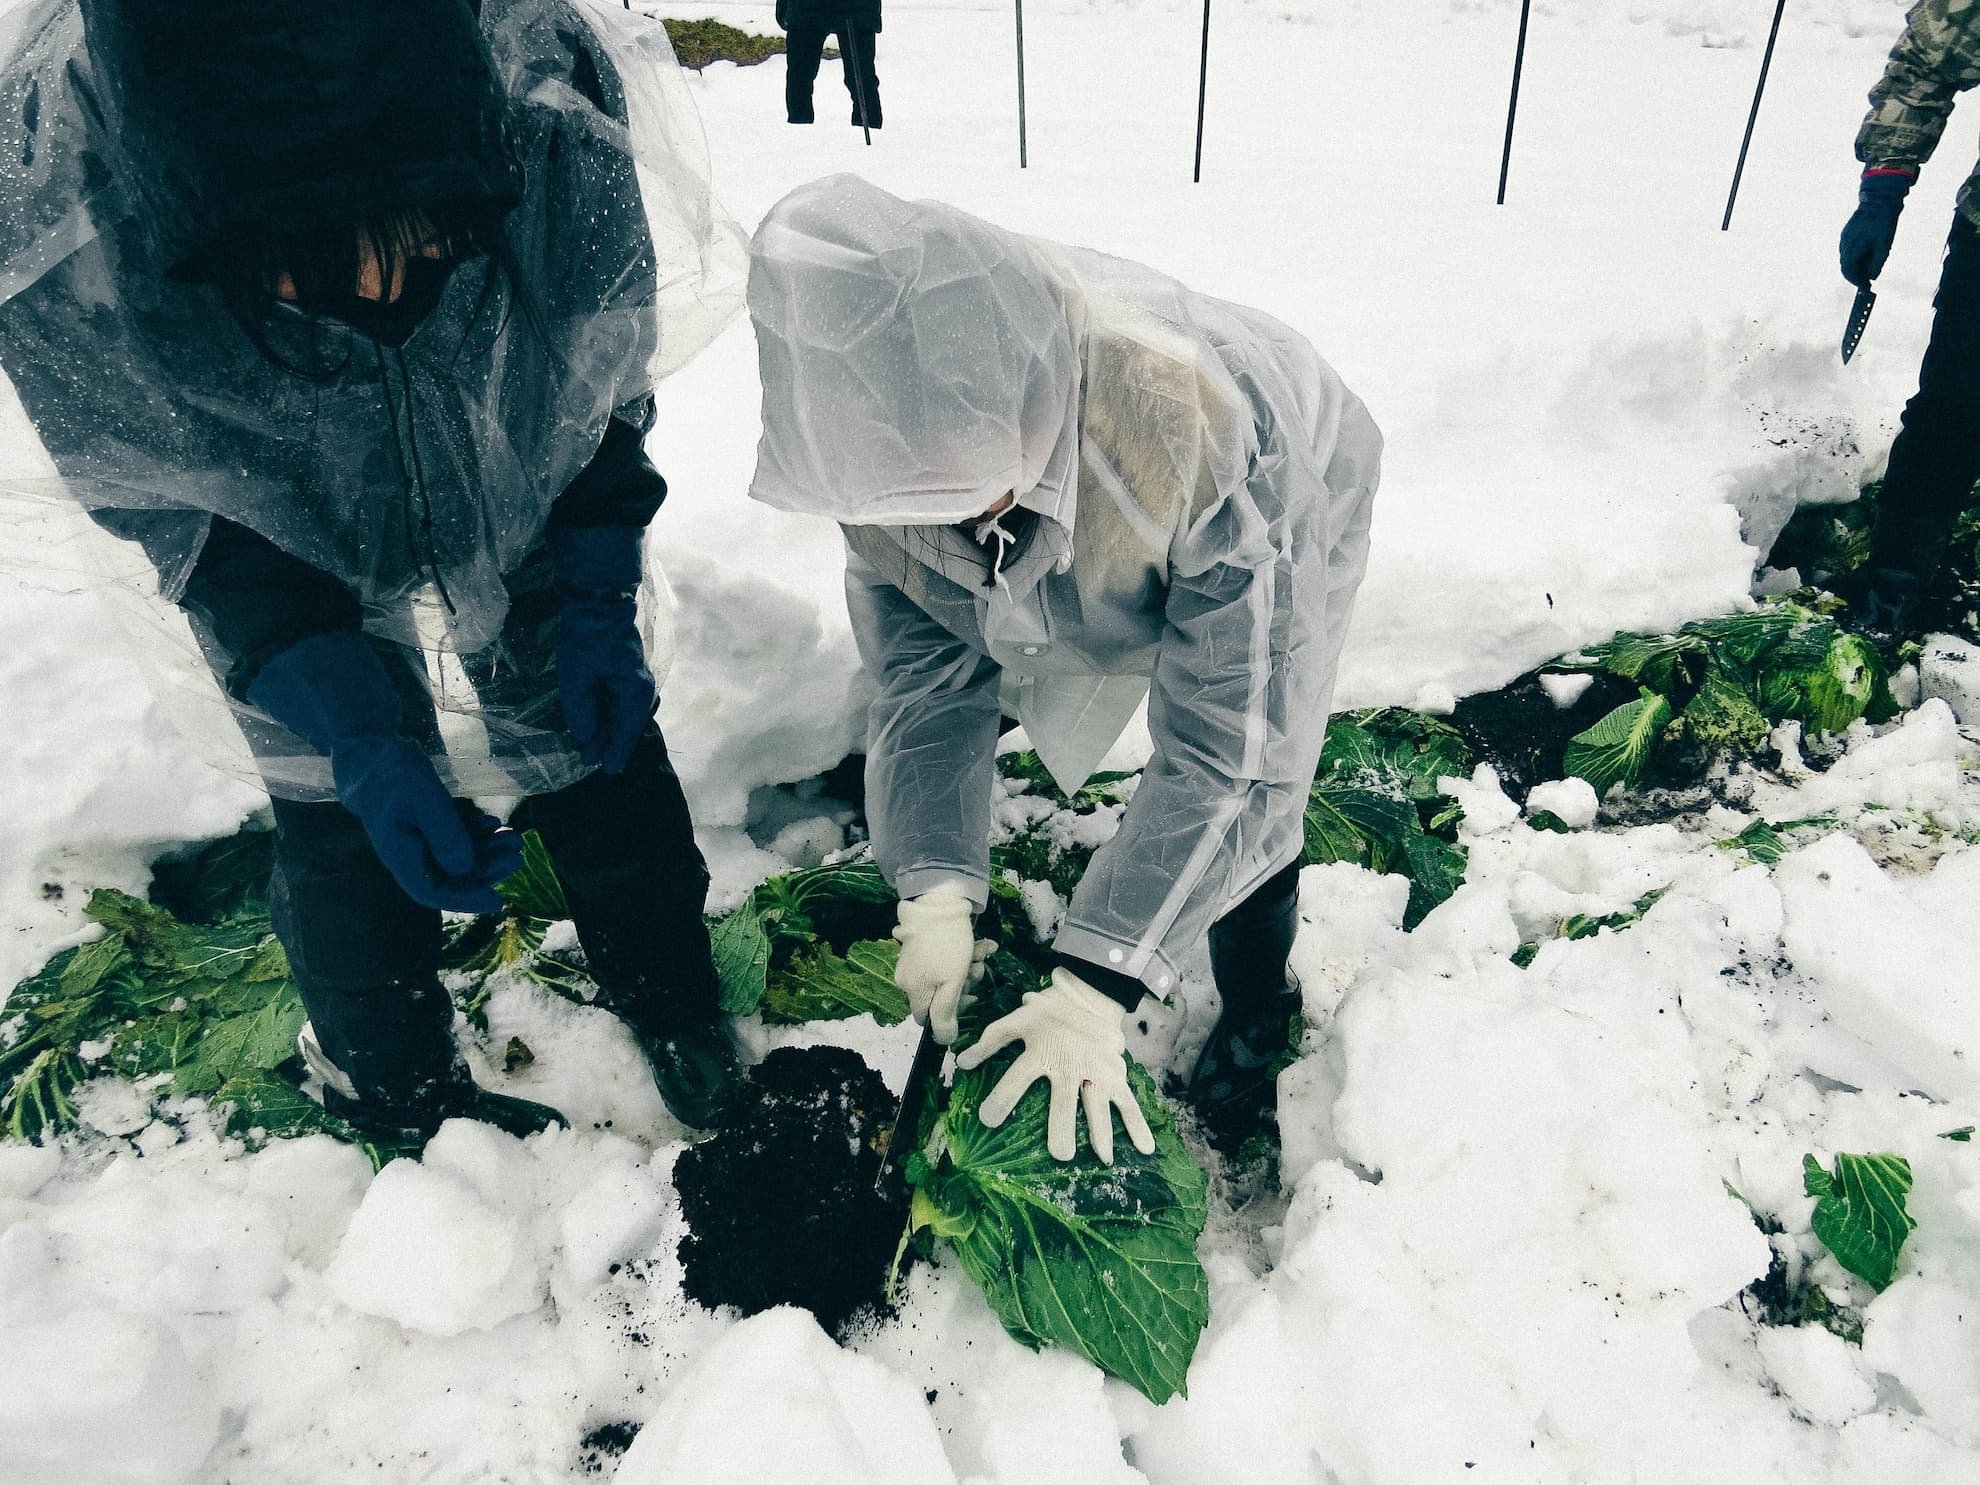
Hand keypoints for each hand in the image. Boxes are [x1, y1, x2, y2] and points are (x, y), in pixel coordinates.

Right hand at [246, 630, 521, 912]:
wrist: (368, 750)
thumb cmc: (393, 771)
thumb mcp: (425, 799)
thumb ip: (445, 834)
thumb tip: (466, 869)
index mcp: (401, 856)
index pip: (433, 892)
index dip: (466, 900)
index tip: (497, 899)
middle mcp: (408, 855)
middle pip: (451, 877)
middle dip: (487, 869)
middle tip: (517, 853)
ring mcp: (415, 841)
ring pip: (455, 858)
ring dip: (486, 850)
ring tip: (515, 836)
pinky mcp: (422, 826)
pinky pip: (452, 839)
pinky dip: (474, 834)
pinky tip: (493, 823)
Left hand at [552, 525, 655, 774]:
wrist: (599, 602)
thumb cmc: (588, 638)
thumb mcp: (577, 678)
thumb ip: (581, 712)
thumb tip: (586, 739)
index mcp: (634, 695)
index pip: (625, 734)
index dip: (613, 753)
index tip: (607, 771)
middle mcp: (641, 692)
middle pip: (625, 726)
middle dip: (608, 742)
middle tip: (588, 759)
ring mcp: (636, 682)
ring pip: (622, 715)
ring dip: (606, 728)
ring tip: (589, 743)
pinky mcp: (627, 674)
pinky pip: (619, 702)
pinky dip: (607, 714)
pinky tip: (595, 719)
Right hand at [891, 889, 994, 1044]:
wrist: (940, 902)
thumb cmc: (947, 947)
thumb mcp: (951, 985)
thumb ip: (945, 1015)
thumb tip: (943, 1041)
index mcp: (913, 990)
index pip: (928, 1019)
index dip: (949, 1014)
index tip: (968, 998)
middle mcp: (909, 978)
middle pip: (940, 996)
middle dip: (965, 984)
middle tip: (977, 969)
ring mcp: (916, 959)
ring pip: (948, 975)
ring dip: (969, 966)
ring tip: (980, 951)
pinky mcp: (925, 944)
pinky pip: (946, 958)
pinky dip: (964, 952)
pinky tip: (978, 944)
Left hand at [955, 967, 1155, 1164]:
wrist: (1089, 994)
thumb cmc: (1048, 1012)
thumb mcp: (1016, 1020)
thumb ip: (990, 1042)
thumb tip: (960, 1063)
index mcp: (1041, 1053)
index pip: (1017, 1078)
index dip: (1001, 1098)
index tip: (988, 1120)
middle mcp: (1068, 1066)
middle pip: (1064, 1101)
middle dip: (1063, 1127)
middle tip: (1060, 1154)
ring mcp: (1095, 1073)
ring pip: (1098, 1107)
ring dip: (1101, 1133)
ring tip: (1102, 1159)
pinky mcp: (1114, 1076)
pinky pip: (1128, 1103)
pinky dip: (1138, 1126)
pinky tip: (1145, 1149)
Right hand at [1840, 170, 1912, 287]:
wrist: (1880, 199)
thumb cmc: (1883, 222)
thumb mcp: (1884, 246)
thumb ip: (1877, 264)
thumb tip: (1872, 277)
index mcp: (1851, 248)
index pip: (1848, 271)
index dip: (1856, 281)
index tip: (1865, 286)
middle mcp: (1844, 244)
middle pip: (1846, 265)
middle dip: (1856, 274)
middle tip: (1868, 279)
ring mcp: (1844, 237)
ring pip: (1847, 257)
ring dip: (1856, 265)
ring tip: (1869, 267)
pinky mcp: (1848, 232)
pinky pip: (1849, 249)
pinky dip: (1856, 256)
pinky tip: (1867, 255)